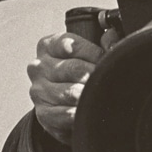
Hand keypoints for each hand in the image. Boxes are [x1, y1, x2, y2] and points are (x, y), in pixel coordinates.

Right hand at [27, 29, 118, 143]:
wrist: (65, 102)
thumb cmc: (80, 71)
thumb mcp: (89, 53)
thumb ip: (102, 43)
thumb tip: (113, 38)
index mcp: (48, 46)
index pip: (70, 44)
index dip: (94, 53)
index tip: (105, 59)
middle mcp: (38, 67)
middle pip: (73, 69)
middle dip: (95, 75)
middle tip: (107, 80)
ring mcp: (39, 91)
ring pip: (71, 93)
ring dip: (90, 95)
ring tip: (101, 94)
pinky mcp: (43, 114)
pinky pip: (66, 114)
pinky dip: (81, 113)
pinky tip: (90, 110)